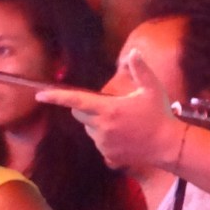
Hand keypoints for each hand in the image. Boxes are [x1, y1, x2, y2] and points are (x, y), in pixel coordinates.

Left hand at [36, 51, 181, 171]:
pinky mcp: (108, 156)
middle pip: (80, 114)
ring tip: (123, 123)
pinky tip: (125, 137)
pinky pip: (100, 144)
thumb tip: (133, 53)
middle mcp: (102, 128)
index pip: (76, 100)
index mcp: (108, 109)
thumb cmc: (160, 115)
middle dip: (87, 108)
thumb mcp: (152, 88)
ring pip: (90, 130)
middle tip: (110, 106)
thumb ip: (140, 69)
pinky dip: (107, 139)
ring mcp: (104, 144)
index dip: (56, 97)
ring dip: (98, 124)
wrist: (169, 146)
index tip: (40, 95)